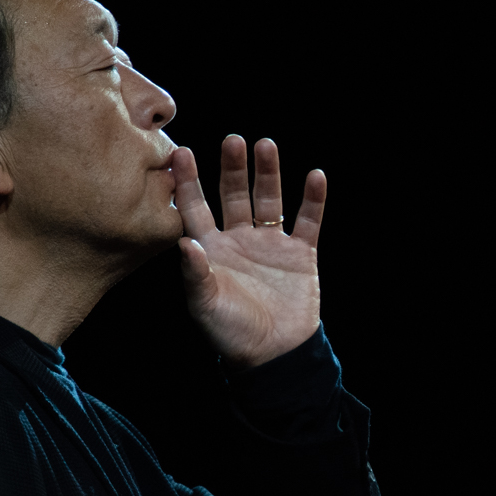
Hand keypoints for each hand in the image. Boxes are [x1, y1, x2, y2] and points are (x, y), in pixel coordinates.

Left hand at [172, 136, 324, 370]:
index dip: (188, 182)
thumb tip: (183, 241)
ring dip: (269, 174)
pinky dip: (313, 200)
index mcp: (211, 250)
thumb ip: (195, 273)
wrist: (275, 355)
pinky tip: (315, 176)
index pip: (195, 207)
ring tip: (266, 146)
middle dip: (233, 168)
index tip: (180, 153)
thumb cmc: (231, 334)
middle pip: (234, 195)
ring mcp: (271, 245)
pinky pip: (308, 221)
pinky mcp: (301, 254)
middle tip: (232, 141)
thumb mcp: (205, 304)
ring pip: (269, 200)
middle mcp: (239, 240)